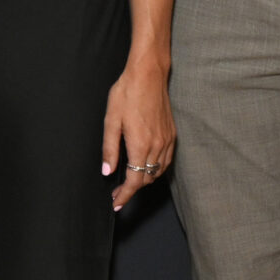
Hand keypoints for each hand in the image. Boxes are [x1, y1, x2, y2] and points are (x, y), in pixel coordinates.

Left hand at [101, 57, 174, 210]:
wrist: (148, 75)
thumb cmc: (126, 94)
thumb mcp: (111, 121)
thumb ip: (109, 149)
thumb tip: (107, 171)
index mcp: (140, 145)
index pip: (134, 181)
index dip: (125, 195)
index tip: (116, 204)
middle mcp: (157, 146)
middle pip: (146, 179)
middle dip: (132, 190)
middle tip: (117, 193)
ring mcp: (167, 140)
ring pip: (158, 172)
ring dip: (144, 180)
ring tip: (129, 183)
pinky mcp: (172, 134)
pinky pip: (166, 160)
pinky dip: (155, 169)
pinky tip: (145, 167)